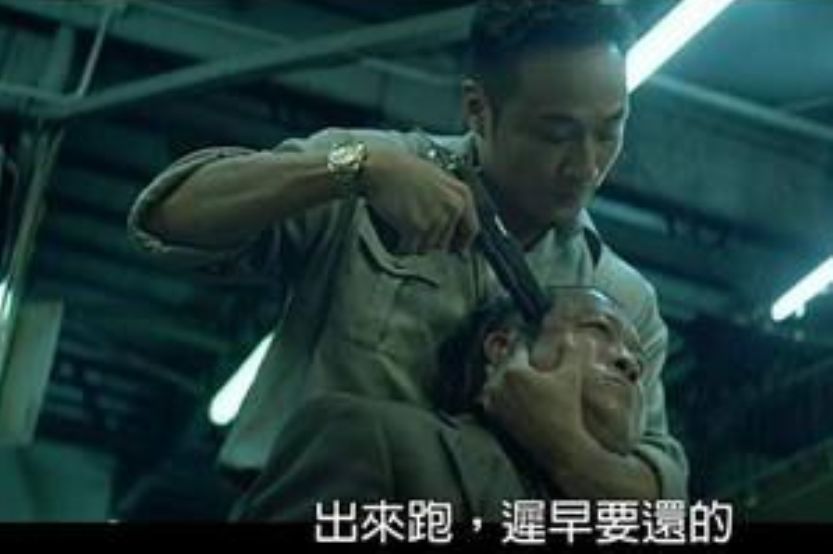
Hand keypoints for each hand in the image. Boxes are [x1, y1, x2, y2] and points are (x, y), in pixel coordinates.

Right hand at [363, 148, 479, 253]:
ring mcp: (436, 218)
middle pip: (446, 242)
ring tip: (405, 224)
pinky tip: (398, 230)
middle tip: (417, 228)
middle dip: (432, 241)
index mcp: (462, 195)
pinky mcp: (417, 227)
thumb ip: (451, 201)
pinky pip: (412, 248)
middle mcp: (453, 207)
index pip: (472, 229)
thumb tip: (453, 226)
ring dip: (416, 242)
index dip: (462, 242)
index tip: (455, 248)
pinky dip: (403, 244)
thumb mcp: (439, 179)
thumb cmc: (405, 170)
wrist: (381, 168)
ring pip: (428, 247)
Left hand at [481, 333, 594, 464]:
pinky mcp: (493, 414)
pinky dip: (493, 389)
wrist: (557, 444)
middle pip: (503, 363)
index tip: (521, 335)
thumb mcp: (570, 377)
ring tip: (504, 367)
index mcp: (514, 370)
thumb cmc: (565, 407)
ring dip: (498, 372)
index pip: (517, 350)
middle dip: (510, 357)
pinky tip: (497, 387)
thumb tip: (570, 335)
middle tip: (513, 349)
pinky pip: (489, 395)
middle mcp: (498, 383)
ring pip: (493, 378)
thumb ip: (571, 353)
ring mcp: (494, 400)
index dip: (522, 343)